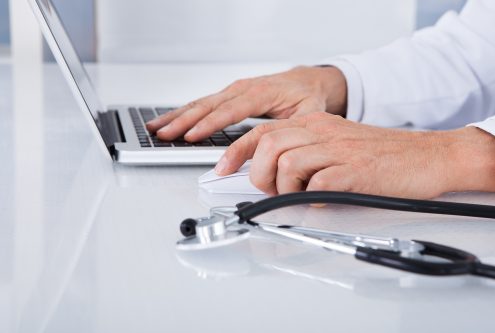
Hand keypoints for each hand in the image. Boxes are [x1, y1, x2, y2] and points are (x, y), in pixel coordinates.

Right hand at [146, 66, 346, 140]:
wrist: (308, 81)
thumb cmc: (306, 96)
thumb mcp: (308, 114)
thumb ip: (291, 130)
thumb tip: (277, 150)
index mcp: (260, 93)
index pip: (229, 111)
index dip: (209, 125)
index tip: (191, 136)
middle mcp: (242, 89)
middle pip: (207, 105)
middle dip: (183, 121)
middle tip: (162, 134)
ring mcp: (233, 90)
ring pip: (200, 103)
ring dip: (176, 116)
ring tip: (155, 127)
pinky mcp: (229, 95)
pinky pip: (203, 104)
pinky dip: (184, 112)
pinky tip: (169, 121)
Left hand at [215, 112, 494, 198]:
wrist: (429, 156)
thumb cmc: (384, 155)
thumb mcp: (338, 144)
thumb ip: (306, 154)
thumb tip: (273, 177)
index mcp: (315, 123)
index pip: (261, 131)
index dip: (235, 152)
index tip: (221, 169)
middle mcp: (322, 131)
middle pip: (267, 145)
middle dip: (259, 174)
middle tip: (273, 191)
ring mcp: (338, 150)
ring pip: (285, 162)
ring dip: (283, 187)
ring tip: (298, 196)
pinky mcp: (354, 172)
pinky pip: (316, 184)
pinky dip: (309, 198)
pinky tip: (320, 201)